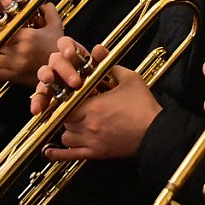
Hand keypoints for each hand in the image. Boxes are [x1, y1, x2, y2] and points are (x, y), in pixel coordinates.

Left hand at [0, 2, 63, 86]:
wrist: (66, 70)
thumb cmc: (60, 50)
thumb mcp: (57, 27)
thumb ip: (50, 12)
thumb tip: (44, 3)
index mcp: (28, 36)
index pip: (3, 30)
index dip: (2, 31)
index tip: (5, 33)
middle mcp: (20, 49)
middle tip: (3, 44)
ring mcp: (16, 64)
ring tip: (3, 55)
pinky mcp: (14, 77)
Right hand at [31, 36, 95, 113]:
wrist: (97, 103)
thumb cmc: (99, 82)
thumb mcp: (103, 70)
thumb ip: (101, 59)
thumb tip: (98, 48)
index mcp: (73, 54)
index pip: (65, 43)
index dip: (66, 46)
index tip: (70, 53)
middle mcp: (60, 64)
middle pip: (56, 60)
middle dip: (65, 69)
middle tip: (76, 82)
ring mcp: (52, 79)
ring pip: (44, 74)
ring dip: (46, 77)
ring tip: (49, 81)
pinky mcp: (46, 94)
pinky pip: (39, 96)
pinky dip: (37, 102)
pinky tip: (37, 109)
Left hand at [44, 65, 160, 160]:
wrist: (155, 132)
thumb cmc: (143, 106)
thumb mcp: (130, 79)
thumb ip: (109, 64)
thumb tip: (98, 49)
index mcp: (94, 106)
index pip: (65, 102)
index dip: (64, 97)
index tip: (67, 93)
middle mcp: (88, 125)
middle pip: (63, 118)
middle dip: (66, 111)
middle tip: (72, 105)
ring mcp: (91, 141)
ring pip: (65, 136)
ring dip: (66, 128)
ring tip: (74, 121)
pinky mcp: (96, 153)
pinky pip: (69, 156)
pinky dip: (57, 153)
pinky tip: (48, 151)